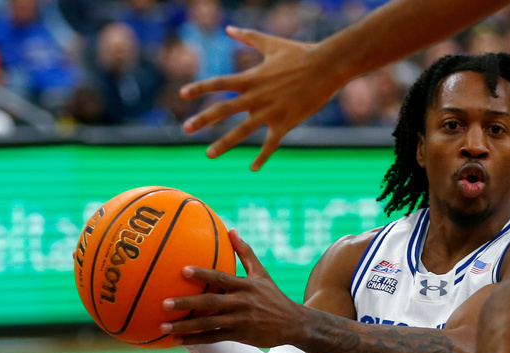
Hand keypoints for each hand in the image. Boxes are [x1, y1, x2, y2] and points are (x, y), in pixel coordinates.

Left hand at [161, 230, 308, 346]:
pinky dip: (195, 340)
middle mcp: (241, 303)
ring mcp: (240, 321)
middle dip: (186, 303)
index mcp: (245, 286)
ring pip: (208, 324)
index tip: (183, 271)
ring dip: (185, 326)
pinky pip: (213, 338)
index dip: (203, 274)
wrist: (293, 323)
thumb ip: (245, 253)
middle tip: (164, 303)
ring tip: (163, 326)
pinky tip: (177, 340)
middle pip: (210, 302)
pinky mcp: (239, 335)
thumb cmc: (273, 296)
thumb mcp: (262, 273)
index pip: (221, 278)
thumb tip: (231, 230)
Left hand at [180, 27, 342, 170]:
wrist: (327, 66)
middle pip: (224, 109)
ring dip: (224, 143)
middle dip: (203, 119)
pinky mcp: (286, 122)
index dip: (199, 87)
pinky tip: (253, 168)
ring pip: (242, 131)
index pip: (219, 83)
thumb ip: (247, 36)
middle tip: (185, 129)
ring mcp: (271, 111)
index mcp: (251, 77)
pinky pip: (270, 144)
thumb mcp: (271, 43)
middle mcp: (257, 96)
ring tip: (209, 154)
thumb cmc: (300, 53)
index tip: (182, 93)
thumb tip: (228, 28)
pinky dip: (262, 156)